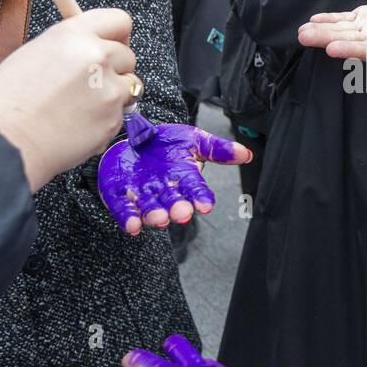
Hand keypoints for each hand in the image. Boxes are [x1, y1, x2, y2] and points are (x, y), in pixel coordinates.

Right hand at [0, 9, 137, 192]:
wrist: (5, 141)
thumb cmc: (6, 102)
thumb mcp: (33, 53)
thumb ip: (70, 47)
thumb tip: (91, 48)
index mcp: (73, 34)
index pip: (119, 20)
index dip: (119, 36)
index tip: (114, 45)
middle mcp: (97, 56)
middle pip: (128, 56)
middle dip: (115, 69)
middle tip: (90, 83)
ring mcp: (109, 89)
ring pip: (130, 86)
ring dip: (114, 94)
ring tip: (82, 106)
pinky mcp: (113, 119)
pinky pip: (120, 115)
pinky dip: (106, 119)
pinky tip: (78, 125)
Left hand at [98, 123, 251, 234]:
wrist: (134, 141)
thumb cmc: (168, 144)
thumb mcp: (194, 140)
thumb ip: (218, 149)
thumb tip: (246, 154)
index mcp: (185, 180)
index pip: (195, 190)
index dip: (200, 198)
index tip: (205, 205)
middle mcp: (166, 192)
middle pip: (173, 203)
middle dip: (178, 209)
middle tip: (182, 213)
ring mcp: (142, 196)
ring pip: (150, 210)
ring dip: (155, 216)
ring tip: (159, 218)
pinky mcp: (120, 196)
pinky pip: (124, 210)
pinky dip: (129, 218)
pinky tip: (133, 225)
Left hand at [297, 3, 366, 61]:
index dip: (353, 50)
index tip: (335, 50)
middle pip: (351, 41)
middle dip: (328, 39)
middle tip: (306, 38)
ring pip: (344, 30)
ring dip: (322, 30)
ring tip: (301, 32)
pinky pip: (346, 20)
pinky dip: (330, 19)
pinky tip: (312, 20)